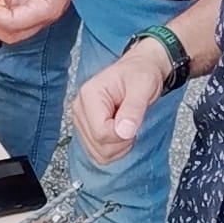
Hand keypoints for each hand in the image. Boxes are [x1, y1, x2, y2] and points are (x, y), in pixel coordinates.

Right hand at [72, 39, 167, 165]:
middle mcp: (80, 108)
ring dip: (119, 148)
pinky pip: (99, 153)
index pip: (101, 132)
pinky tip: (121, 133)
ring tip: (127, 127)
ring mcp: (82, 120)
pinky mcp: (87, 129)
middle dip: (121, 142)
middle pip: (98, 146)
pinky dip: (114, 149)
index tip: (133, 123)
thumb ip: (133, 109)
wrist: (140, 69)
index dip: (121, 135)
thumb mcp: (143, 87)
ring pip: (98, 154)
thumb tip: (124, 132)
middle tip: (132, 124)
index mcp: (89, 95)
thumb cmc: (141, 73)